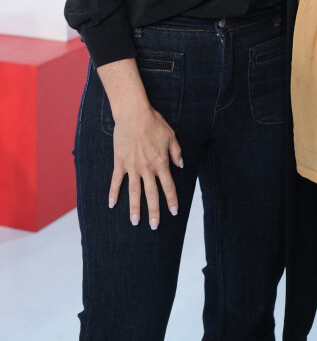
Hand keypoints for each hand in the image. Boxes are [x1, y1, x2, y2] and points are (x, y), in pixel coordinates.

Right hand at [98, 58, 183, 228]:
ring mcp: (132, 167)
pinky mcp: (120, 162)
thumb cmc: (154, 122)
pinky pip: (116, 181)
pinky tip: (111, 204)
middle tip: (154, 226)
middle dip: (154, 212)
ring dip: (134, 208)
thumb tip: (180, 165)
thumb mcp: (171, 136)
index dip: (172, 200)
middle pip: (151, 194)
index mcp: (161, 162)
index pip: (168, 186)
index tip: (174, 212)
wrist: (134, 114)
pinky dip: (113, 193)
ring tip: (135, 222)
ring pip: (134, 192)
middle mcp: (147, 168)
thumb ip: (176, 152)